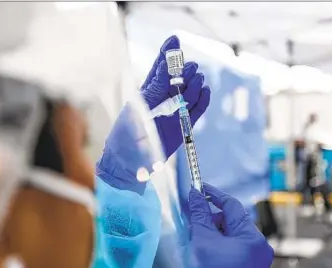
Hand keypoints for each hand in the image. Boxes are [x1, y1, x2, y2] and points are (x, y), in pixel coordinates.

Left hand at [141, 35, 210, 157]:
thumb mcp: (138, 109)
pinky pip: (197, 110)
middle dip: (185, 70)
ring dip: (195, 84)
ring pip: (190, 92)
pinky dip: (203, 100)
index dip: (167, 53)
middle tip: (188, 69)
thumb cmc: (126, 135)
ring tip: (197, 80)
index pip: (159, 68)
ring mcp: (174, 112)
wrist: (129, 163)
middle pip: (179, 78)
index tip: (174, 39)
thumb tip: (164, 69)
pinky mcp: (183, 125)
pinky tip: (205, 91)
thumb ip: (153, 90)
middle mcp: (163, 100)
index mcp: (148, 92)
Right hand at [184, 183, 273, 267]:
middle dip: (212, 217)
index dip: (214, 195)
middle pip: (232, 220)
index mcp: (252, 237)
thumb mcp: (202, 244)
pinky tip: (205, 250)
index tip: (199, 188)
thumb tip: (195, 196)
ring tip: (196, 239)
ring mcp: (258, 259)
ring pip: (232, 234)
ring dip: (215, 232)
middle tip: (192, 216)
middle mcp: (260, 245)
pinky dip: (220, 245)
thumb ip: (199, 216)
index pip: (232, 206)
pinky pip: (235, 248)